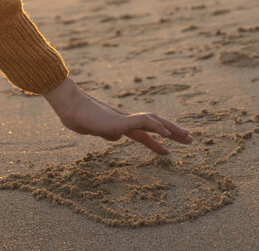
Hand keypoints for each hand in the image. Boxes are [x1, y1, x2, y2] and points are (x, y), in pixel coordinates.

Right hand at [43, 77, 192, 154]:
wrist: (68, 107)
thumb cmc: (76, 117)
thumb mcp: (93, 129)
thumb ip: (106, 133)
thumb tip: (118, 139)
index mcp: (120, 123)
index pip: (144, 132)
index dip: (156, 142)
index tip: (168, 151)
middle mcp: (126, 119)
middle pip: (155, 125)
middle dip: (173, 133)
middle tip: (190, 139)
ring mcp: (124, 119)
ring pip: (154, 122)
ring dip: (172, 129)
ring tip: (187, 137)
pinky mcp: (120, 120)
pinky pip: (144, 122)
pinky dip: (157, 127)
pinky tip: (168, 134)